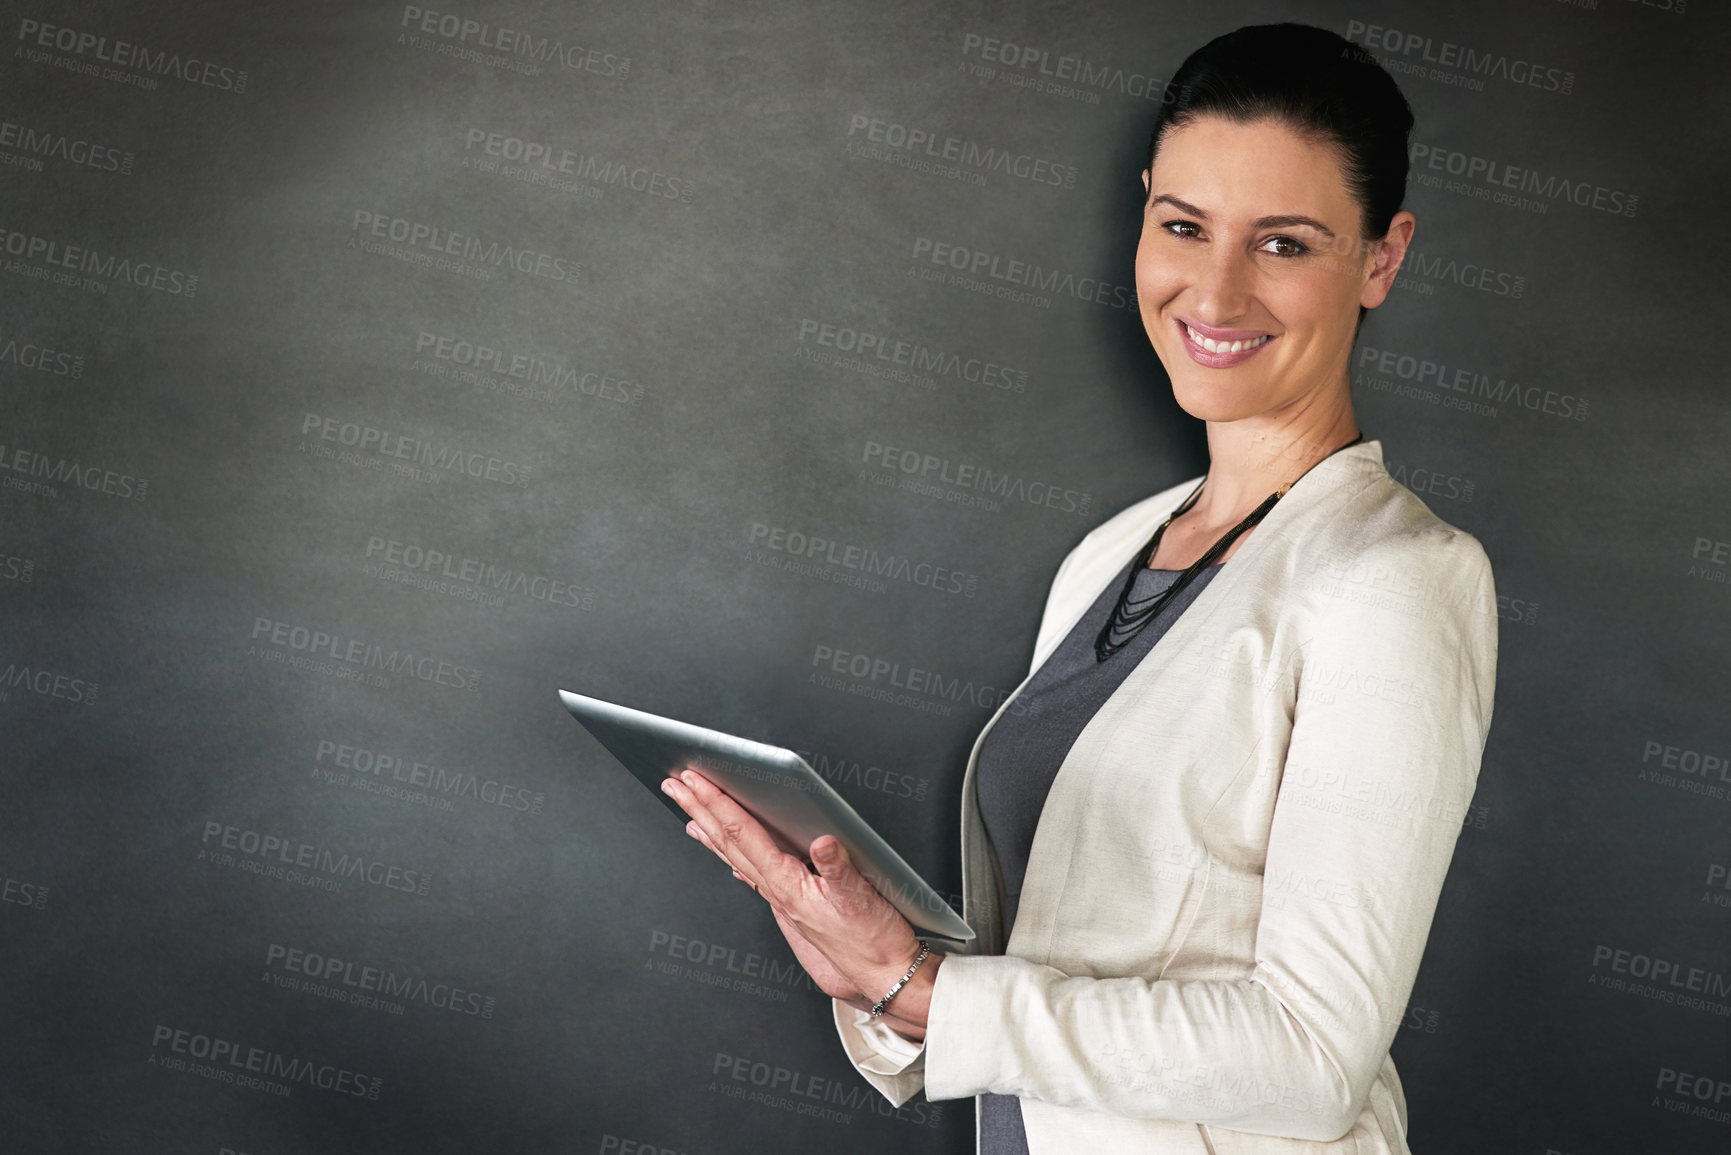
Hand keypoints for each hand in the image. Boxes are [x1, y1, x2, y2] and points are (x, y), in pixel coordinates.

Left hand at [660, 767, 940, 1032]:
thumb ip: (840, 869)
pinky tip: (728, 856)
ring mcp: (782, 899)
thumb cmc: (874, 941)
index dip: (718, 804)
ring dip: (709, 832)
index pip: (744, 835)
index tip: (696, 780)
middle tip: (674, 785)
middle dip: (700, 811)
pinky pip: (752, 873)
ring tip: (688, 813)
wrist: (883, 975)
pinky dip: (734, 857)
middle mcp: (778, 892)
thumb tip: (824, 842)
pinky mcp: (792, 904)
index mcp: (788, 885)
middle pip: (728, 843)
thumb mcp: (861, 900)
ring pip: (735, 857)